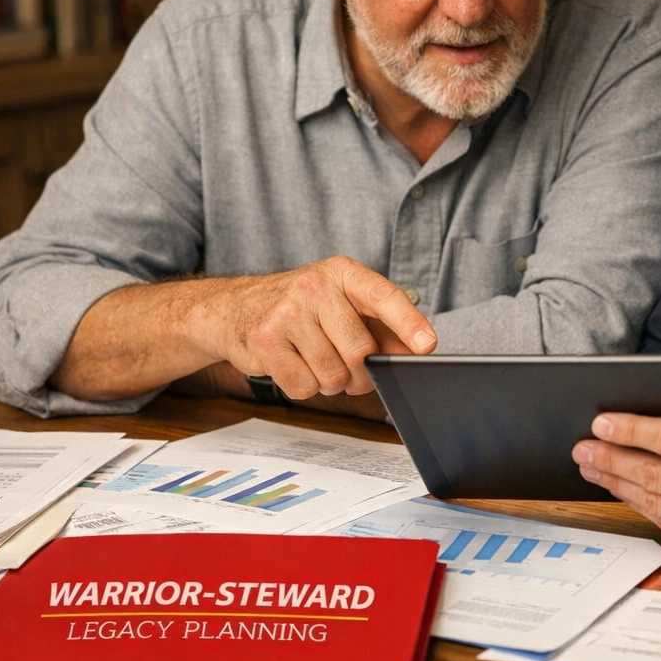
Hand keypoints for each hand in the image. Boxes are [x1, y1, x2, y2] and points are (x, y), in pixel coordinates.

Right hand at [194, 256, 435, 399]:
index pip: (382, 296)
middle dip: (361, 373)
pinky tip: (294, 365)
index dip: (408, 323)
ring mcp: (286, 312)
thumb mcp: (341, 304)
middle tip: (352, 371)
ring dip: (331, 382)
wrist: (234, 307)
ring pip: (332, 375)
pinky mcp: (264, 340)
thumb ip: (380, 325)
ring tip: (316, 362)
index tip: (427, 345)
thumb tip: (415, 351)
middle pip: (360, 350)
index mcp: (342, 272)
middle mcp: (314, 286)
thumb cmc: (300, 308)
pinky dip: (304, 387)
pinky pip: (303, 387)